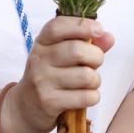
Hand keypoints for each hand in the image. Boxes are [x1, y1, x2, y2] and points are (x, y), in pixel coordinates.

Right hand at [6, 16, 114, 132]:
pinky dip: (92, 97)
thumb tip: (109, 37)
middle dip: (96, 57)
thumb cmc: (50, 76)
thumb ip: (87, 44)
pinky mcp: (49, 102)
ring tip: (88, 82)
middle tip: (95, 63)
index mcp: (42, 43)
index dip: (82, 25)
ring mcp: (42, 81)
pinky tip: (84, 96)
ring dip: (95, 80)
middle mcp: (39, 59)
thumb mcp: (61, 55)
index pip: (58, 26)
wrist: (24, 107)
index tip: (99, 29)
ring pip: (86, 76)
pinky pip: (86, 97)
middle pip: (77, 51)